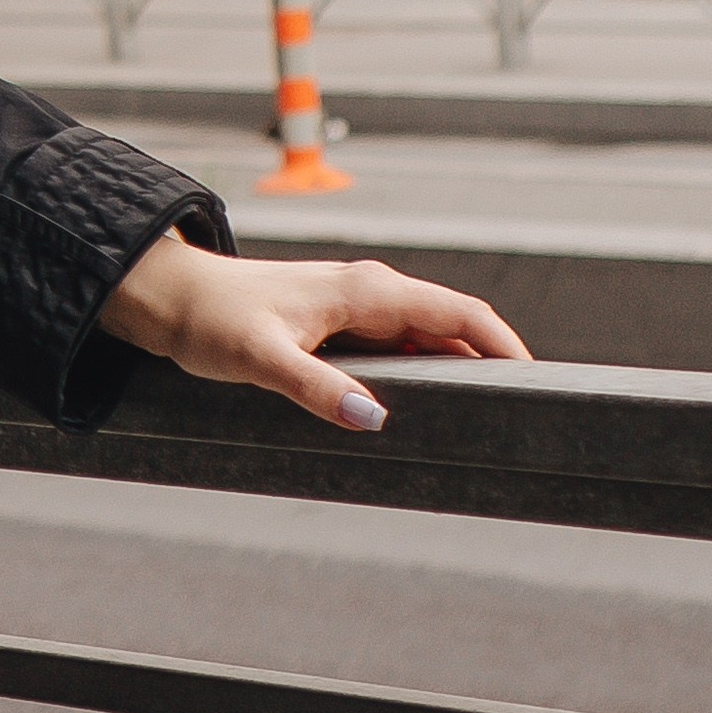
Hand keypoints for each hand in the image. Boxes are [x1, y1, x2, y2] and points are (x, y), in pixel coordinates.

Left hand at [98, 230, 528, 432]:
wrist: (170, 297)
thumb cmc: (210, 319)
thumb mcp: (260, 357)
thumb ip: (315, 387)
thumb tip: (372, 417)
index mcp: (366, 290)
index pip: (461, 312)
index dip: (505, 345)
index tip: (542, 384)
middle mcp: (370, 293)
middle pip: (454, 327)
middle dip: (492, 364)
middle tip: (523, 419)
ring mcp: (356, 309)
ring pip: (428, 340)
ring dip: (459, 372)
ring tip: (487, 423)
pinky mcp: (340, 327)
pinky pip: (400, 350)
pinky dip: (424, 375)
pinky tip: (427, 411)